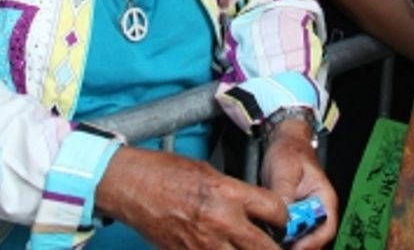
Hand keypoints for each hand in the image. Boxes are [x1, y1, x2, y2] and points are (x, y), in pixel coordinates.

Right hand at [97, 147, 283, 248]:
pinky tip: (224, 249)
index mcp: (228, 193)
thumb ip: (234, 191)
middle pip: (267, 248)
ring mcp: (205, 244)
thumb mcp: (208, 171)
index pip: (276, 211)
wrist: (130, 185)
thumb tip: (253, 208)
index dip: (283, 217)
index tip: (279, 219)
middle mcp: (222, 221)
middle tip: (273, 242)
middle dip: (275, 247)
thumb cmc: (163, 172)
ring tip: (248, 247)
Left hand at [260, 121, 336, 249]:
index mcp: (324, 199)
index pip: (326, 229)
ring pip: (300, 237)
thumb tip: (282, 215)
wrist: (283, 141)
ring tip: (271, 243)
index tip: (295, 247)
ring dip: (288, 242)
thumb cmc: (289, 151)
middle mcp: (317, 210)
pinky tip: (267, 237)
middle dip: (298, 245)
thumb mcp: (285, 169)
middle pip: (313, 238)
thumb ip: (284, 192)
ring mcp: (304, 214)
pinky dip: (280, 237)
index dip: (312, 242)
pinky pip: (288, 231)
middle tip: (277, 246)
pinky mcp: (291, 215)